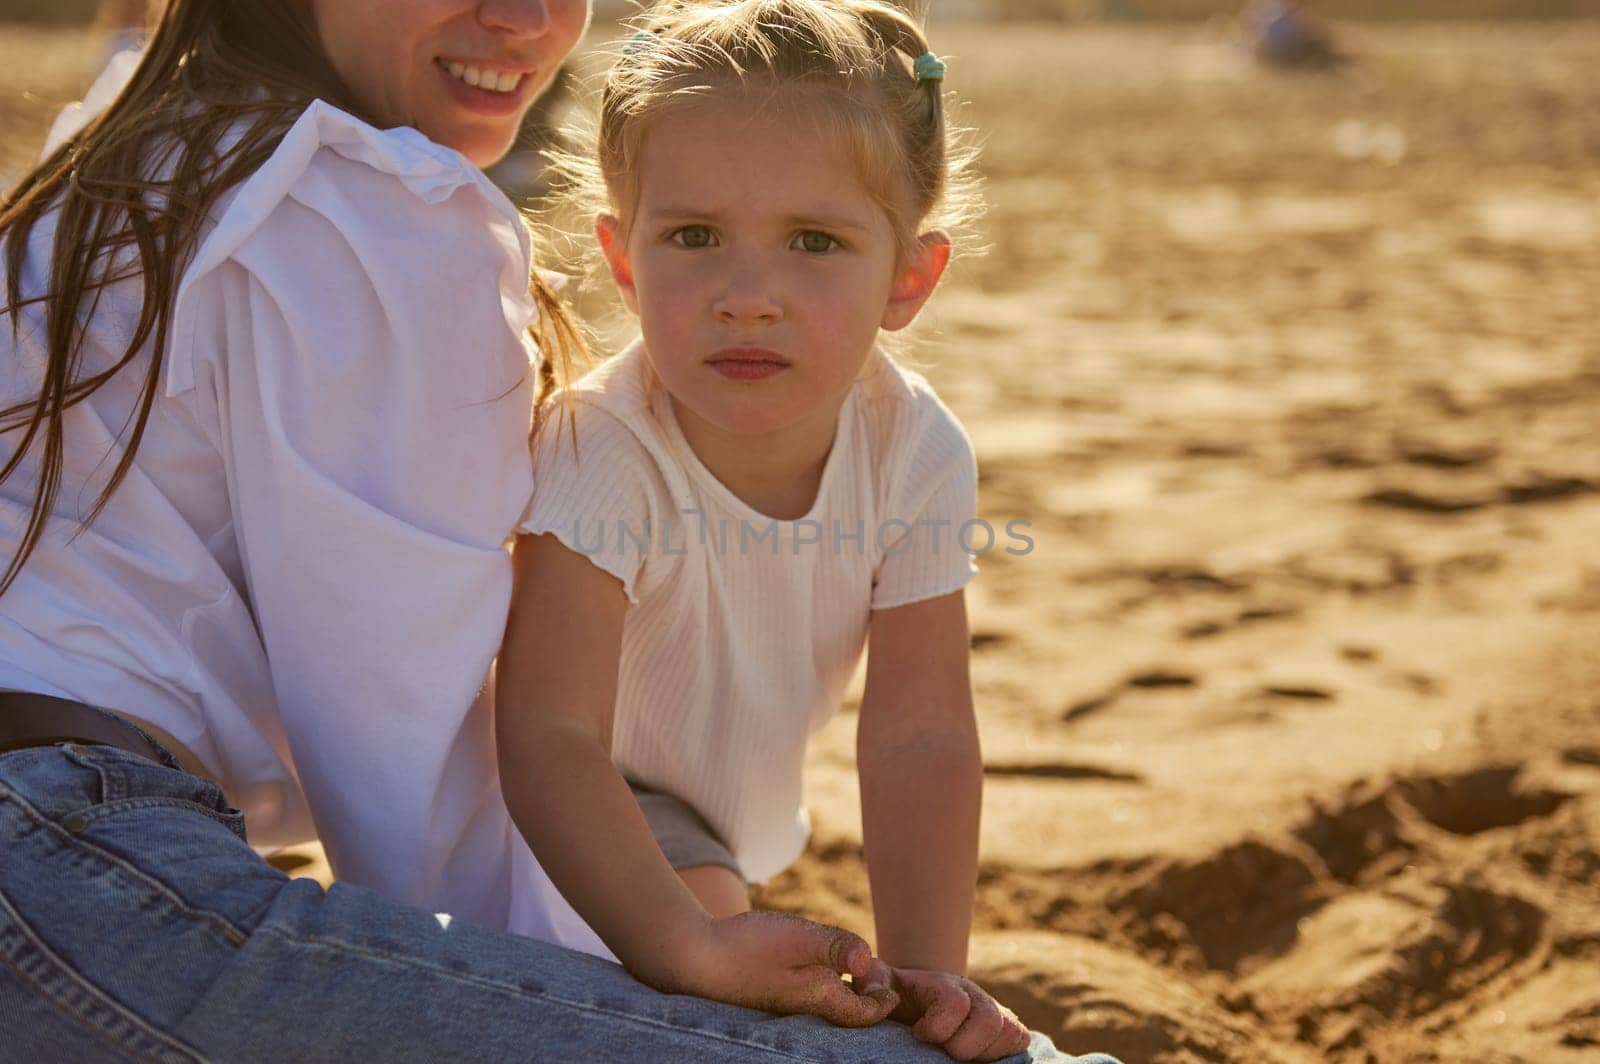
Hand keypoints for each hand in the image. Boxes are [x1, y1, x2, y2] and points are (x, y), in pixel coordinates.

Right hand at [650, 911, 898, 1027]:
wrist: (693, 959)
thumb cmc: (748, 948)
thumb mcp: (801, 937)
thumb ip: (839, 946)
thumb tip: (871, 962)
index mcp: (820, 1000)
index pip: (866, 1014)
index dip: (884, 1001)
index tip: (894, 988)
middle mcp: (804, 1011)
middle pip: (848, 1012)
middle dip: (866, 995)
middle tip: (874, 971)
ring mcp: (784, 1006)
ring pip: (826, 1003)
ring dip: (842, 988)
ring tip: (850, 967)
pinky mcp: (768, 996)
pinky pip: (806, 996)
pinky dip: (819, 983)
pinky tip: (812, 963)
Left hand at [856, 962, 1030, 1061]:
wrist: (920, 997)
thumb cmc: (896, 993)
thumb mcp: (878, 982)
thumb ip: (871, 982)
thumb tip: (874, 995)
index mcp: (945, 985)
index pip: (955, 1004)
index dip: (936, 1027)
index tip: (918, 1034)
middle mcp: (976, 995)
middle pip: (990, 1021)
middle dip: (963, 1045)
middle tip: (941, 1050)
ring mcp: (995, 1011)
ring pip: (1009, 1032)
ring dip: (981, 1053)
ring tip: (955, 1055)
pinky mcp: (1008, 1029)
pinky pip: (1019, 1042)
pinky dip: (1000, 1056)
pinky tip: (974, 1058)